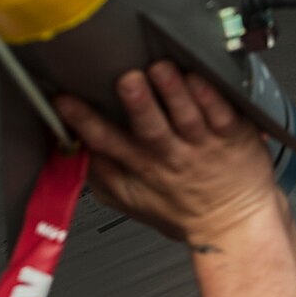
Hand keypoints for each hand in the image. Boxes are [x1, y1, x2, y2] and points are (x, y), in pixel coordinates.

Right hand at [54, 63, 281, 247]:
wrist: (231, 227)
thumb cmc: (181, 209)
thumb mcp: (131, 199)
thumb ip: (100, 173)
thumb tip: (71, 146)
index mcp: (141, 165)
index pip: (104, 141)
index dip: (82, 120)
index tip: (64, 99)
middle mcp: (169, 153)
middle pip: (150, 126)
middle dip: (137, 102)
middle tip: (127, 81)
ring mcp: (202, 144)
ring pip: (186, 115)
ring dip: (173, 91)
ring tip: (161, 70)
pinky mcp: (232, 135)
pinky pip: (222, 113)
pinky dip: (211, 96)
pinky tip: (200, 78)